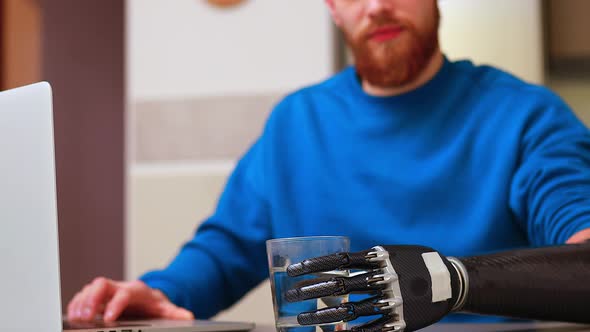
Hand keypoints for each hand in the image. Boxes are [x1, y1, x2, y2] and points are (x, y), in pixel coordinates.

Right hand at [67, 277, 193, 321]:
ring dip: (82, 302)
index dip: (116, 305)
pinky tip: (72, 315)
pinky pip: (83, 295)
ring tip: (77, 317)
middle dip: (92, 298)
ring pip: (91, 288)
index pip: (124, 294)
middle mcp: (120, 287)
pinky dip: (76, 304)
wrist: (149, 298)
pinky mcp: (99, 297)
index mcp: (136, 291)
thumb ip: (176, 313)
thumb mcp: (167, 309)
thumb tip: (188, 316)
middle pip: (103, 284)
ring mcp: (108, 291)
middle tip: (86, 315)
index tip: (108, 319)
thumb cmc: (155, 305)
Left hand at [285, 245, 460, 331]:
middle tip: (292, 296)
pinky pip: (371, 330)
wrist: (452, 281)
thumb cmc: (416, 263)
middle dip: (312, 292)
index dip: (315, 265)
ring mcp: (392, 301)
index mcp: (380, 257)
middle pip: (340, 286)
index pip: (340, 261)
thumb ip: (369, 259)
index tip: (294, 270)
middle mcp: (384, 278)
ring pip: (350, 311)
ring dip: (324, 317)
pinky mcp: (401, 321)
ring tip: (303, 320)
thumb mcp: (394, 253)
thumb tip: (337, 265)